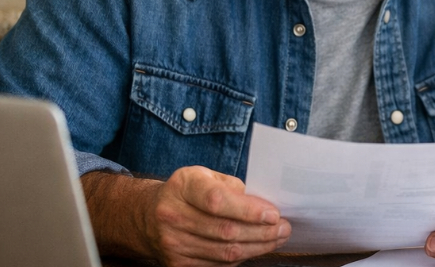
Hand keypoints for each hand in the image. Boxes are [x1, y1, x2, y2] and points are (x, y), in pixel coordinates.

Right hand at [84, 166, 289, 266]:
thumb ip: (233, 187)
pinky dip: (241, 258)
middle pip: (225, 231)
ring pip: (224, 252)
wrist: (149, 215)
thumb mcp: (206, 176)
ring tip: (277, 239)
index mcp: (183, 187)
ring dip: (257, 247)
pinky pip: (217, 264)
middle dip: (262, 232)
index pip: (217, 201)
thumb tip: (263, 206)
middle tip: (285, 228)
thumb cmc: (188, 192)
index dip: (249, 210)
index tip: (274, 214)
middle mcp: (173, 215)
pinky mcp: (176, 263)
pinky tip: (255, 248)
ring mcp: (172, 243)